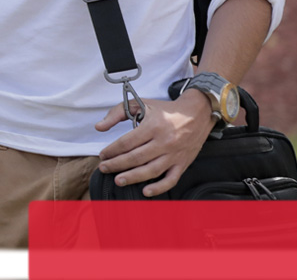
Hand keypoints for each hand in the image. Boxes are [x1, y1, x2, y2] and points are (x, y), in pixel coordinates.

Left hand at [95, 91, 213, 196]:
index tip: (102, 155)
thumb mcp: (140, 104)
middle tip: (104, 168)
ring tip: (118, 180)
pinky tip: (145, 191)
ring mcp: (174, 154)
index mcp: (153, 126)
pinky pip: (171, 179)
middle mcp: (164, 141)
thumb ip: (117, 113)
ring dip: (132, 177)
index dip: (112, 150)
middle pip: (136, 158)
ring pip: (151, 170)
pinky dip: (158, 188)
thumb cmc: (165, 110)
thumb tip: (99, 127)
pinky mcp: (182, 164)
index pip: (127, 142)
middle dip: (117, 165)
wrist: (196, 114)